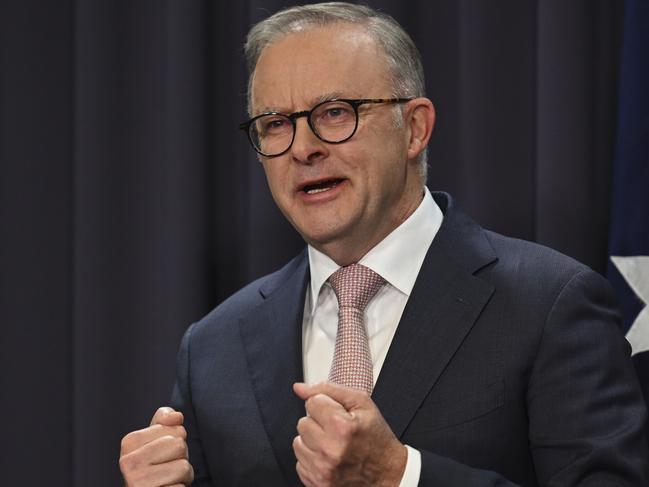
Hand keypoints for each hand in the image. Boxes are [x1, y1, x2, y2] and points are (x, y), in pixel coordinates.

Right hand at [119, 407, 193, 486]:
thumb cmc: (153, 467)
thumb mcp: (155, 439)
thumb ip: (164, 421)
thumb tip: (176, 416)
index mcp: (130, 442)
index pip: (177, 429)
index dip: (178, 440)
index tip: (164, 451)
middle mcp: (130, 462)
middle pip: (179, 446)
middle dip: (181, 457)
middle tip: (168, 465)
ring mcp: (138, 482)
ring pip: (183, 467)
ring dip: (183, 475)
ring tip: (169, 478)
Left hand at [292, 382, 406, 486]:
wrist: (387, 473)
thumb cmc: (375, 437)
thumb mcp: (361, 403)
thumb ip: (328, 390)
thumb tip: (299, 388)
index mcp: (342, 427)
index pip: (312, 403)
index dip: (327, 405)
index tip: (339, 415)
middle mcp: (330, 451)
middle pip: (303, 422)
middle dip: (318, 423)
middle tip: (337, 431)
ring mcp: (322, 470)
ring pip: (298, 443)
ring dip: (313, 441)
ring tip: (333, 444)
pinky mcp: (317, 484)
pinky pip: (300, 462)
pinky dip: (313, 458)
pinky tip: (329, 458)